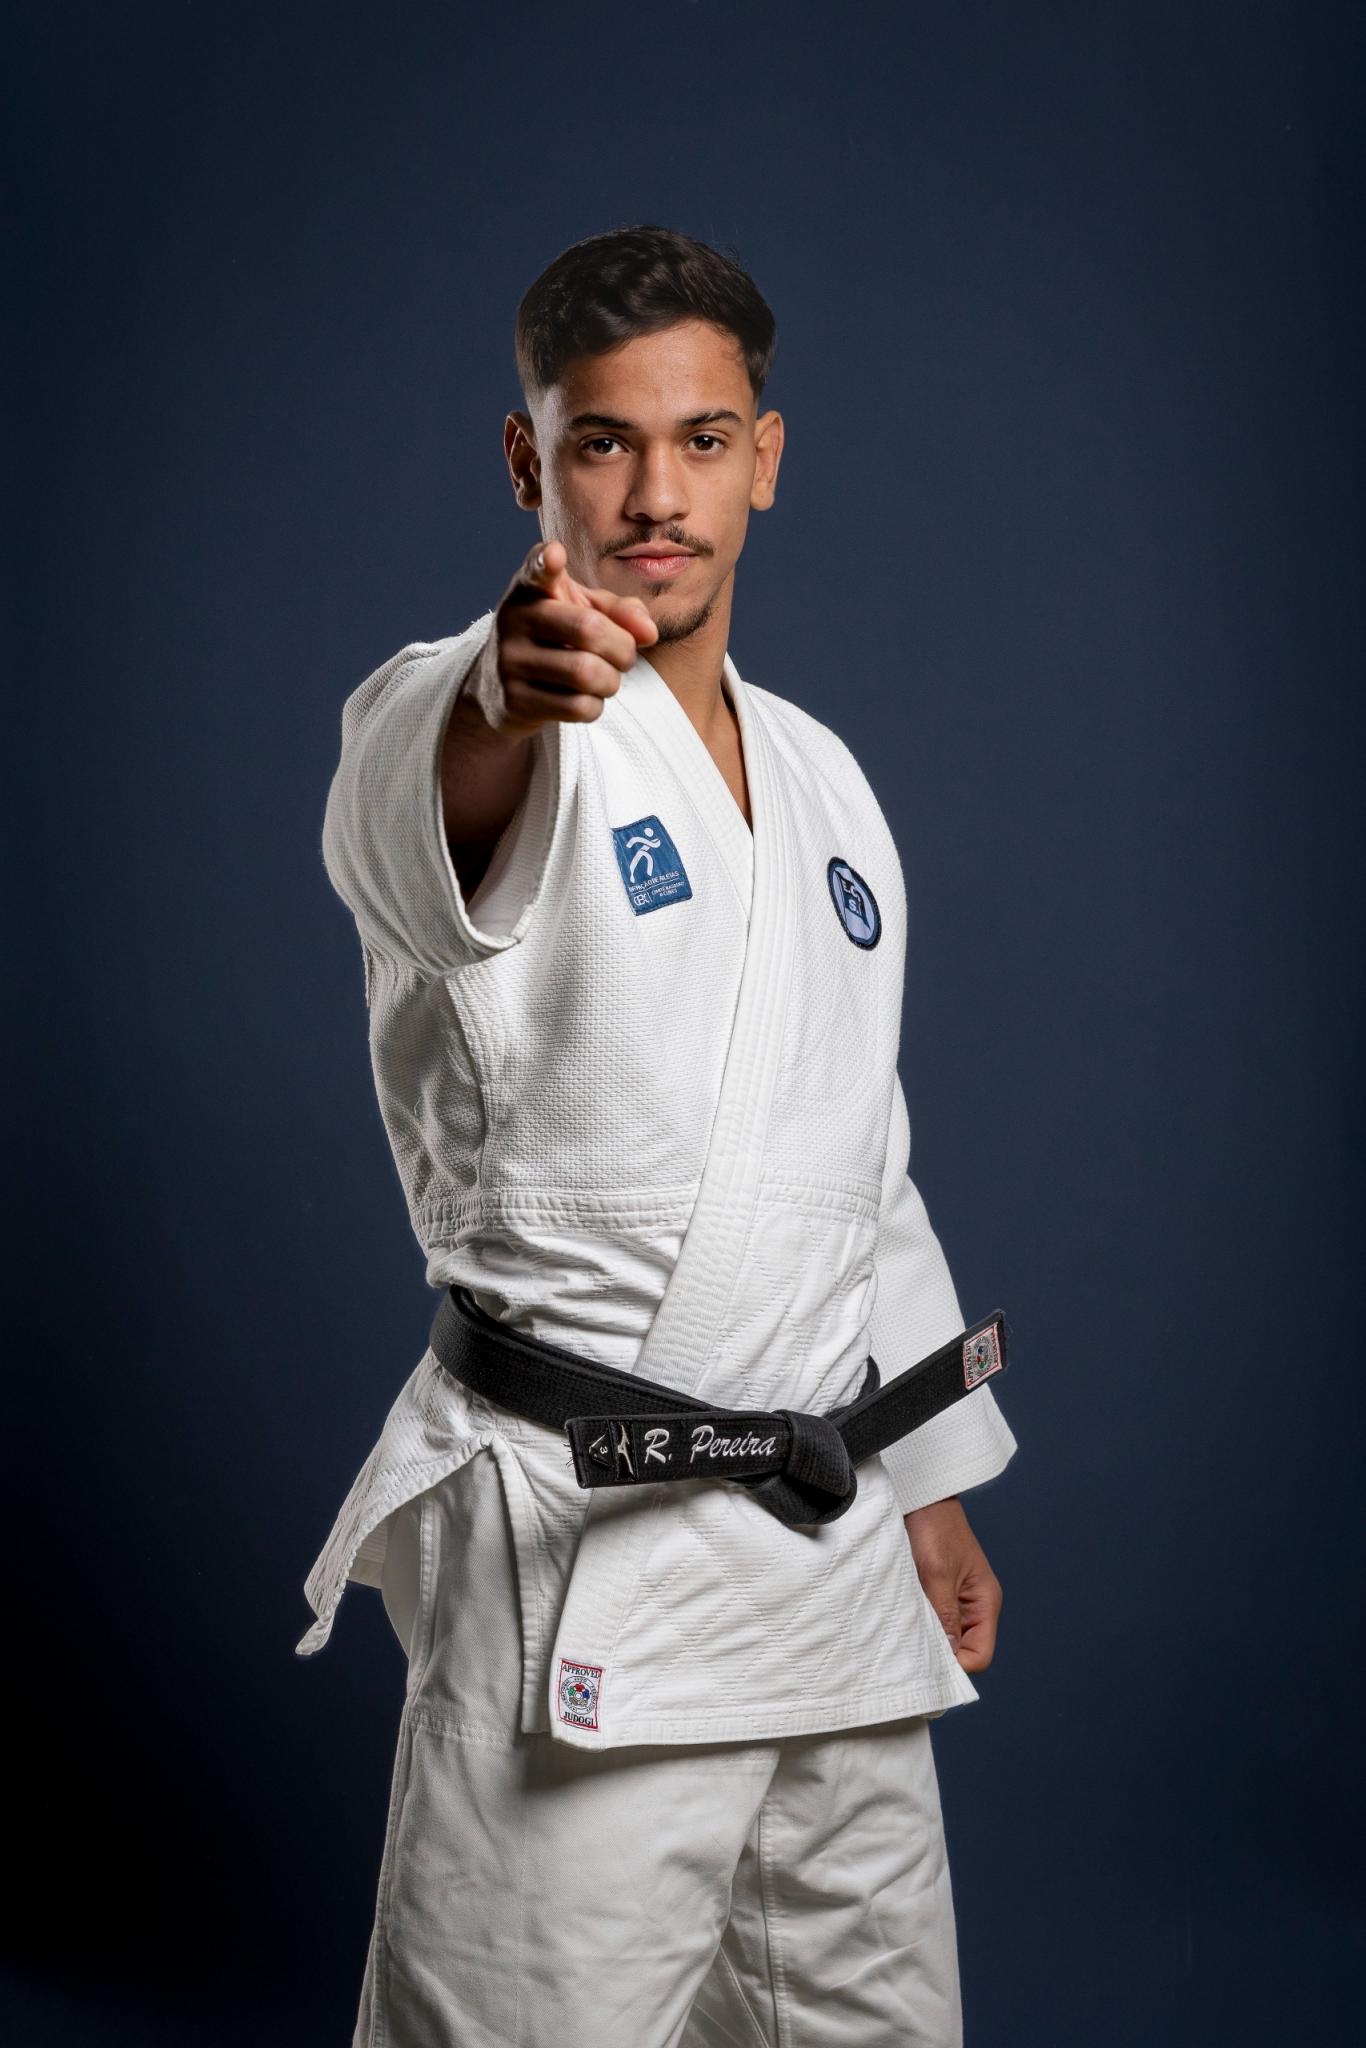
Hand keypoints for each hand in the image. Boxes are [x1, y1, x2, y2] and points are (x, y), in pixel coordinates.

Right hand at [461, 537, 658, 737]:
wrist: (499, 689)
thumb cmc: (555, 640)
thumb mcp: (584, 613)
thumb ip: (621, 612)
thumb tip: (649, 632)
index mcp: (530, 589)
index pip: (536, 570)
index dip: (547, 561)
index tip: (555, 554)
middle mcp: (513, 619)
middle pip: (589, 629)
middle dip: (623, 649)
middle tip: (626, 657)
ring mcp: (509, 661)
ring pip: (587, 673)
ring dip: (612, 681)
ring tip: (606, 679)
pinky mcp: (514, 700)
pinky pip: (578, 706)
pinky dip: (596, 706)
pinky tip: (586, 699)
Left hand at [903, 1497, 1002, 1672]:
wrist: (919, 1495)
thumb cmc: (933, 1527)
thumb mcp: (937, 1574)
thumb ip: (944, 1616)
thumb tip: (948, 1656)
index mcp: (985, 1601)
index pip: (979, 1655)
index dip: (956, 1665)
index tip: (927, 1663)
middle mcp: (974, 1605)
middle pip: (964, 1650)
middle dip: (940, 1655)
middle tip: (910, 1653)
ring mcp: (956, 1599)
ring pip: (946, 1637)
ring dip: (927, 1638)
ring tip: (905, 1634)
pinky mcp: (938, 1591)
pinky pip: (933, 1620)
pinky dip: (919, 1624)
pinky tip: (902, 1621)